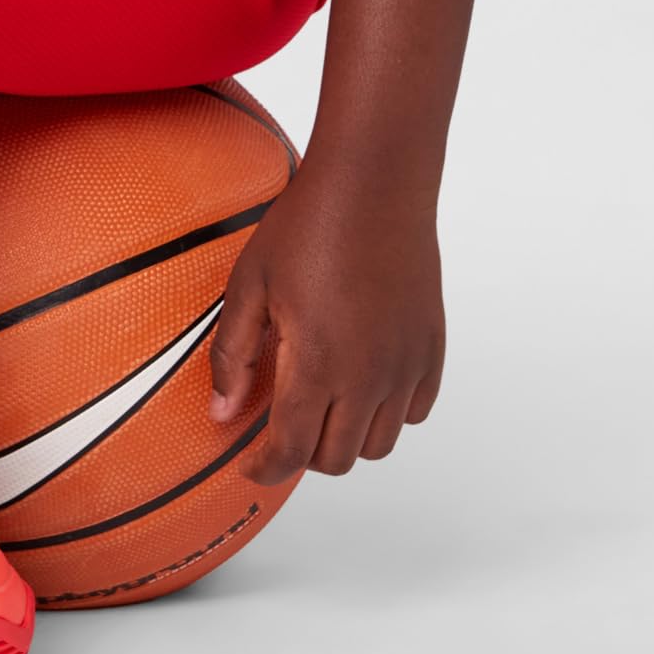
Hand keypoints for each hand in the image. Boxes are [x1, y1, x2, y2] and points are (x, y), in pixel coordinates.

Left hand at [207, 159, 445, 484]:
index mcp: (317, 364)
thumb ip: (234, 355)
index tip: (248, 464)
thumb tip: (221, 413)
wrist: (375, 184)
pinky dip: (387, 412)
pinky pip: (414, 412)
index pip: (292, 452)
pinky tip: (361, 378)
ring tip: (321, 399)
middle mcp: (368, 377)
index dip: (264, 469)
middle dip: (302, 453)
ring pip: (378, 444)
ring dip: (345, 436)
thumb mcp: (251, 284)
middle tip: (279, 423)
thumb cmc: (308, 224)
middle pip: (337, 459)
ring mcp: (406, 366)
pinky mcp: (431, 350)